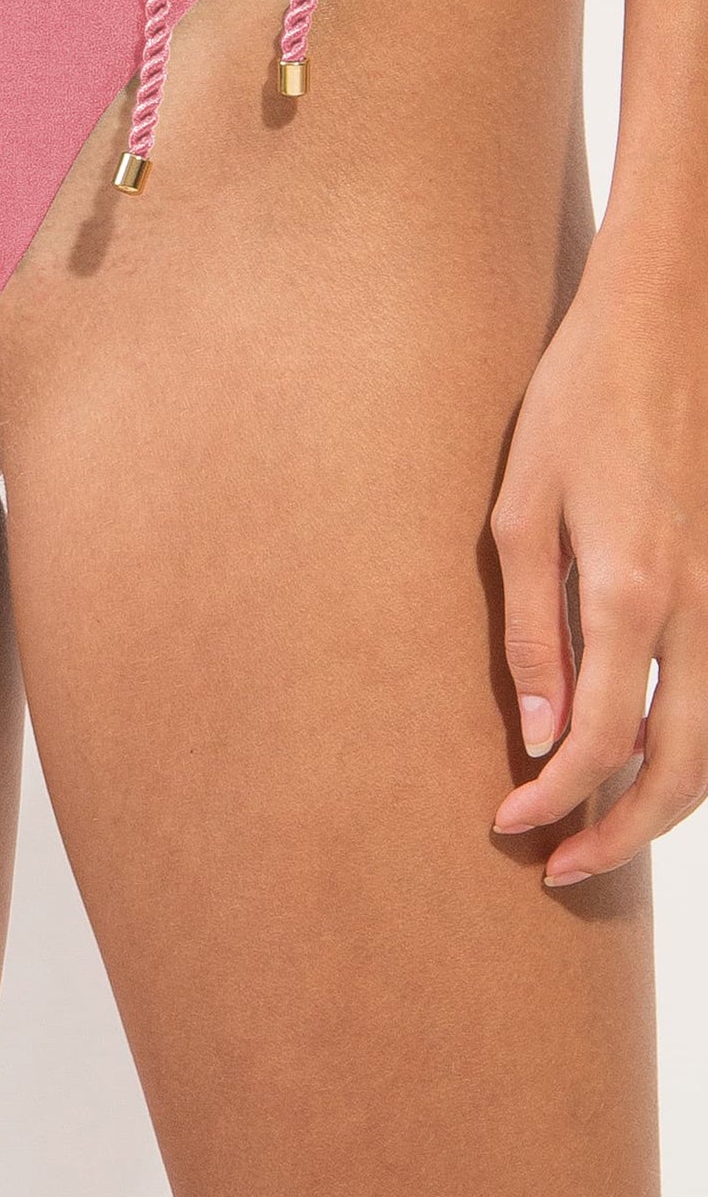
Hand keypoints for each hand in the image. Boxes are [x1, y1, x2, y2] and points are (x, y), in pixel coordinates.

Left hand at [489, 238, 707, 885]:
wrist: (657, 328)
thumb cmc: (573, 406)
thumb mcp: (519, 511)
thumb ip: (533, 629)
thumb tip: (539, 736)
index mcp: (632, 592)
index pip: (598, 742)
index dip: (554, 801)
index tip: (506, 826)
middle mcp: (694, 607)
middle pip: (679, 767)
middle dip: (621, 832)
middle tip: (560, 868)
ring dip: (663, 800)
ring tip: (598, 828)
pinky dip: (689, 746)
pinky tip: (639, 753)